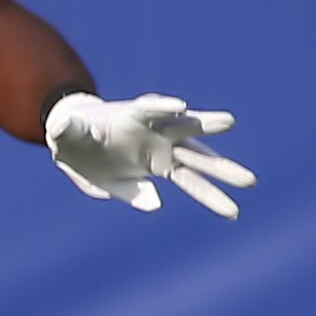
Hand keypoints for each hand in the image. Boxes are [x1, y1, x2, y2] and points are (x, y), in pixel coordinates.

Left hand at [44, 91, 254, 216]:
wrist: (76, 143)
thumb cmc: (72, 135)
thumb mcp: (65, 136)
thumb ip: (78, 140)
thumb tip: (105, 159)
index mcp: (129, 115)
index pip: (149, 109)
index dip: (163, 107)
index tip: (180, 107)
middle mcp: (153, 130)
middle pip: (183, 129)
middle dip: (206, 126)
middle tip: (230, 121)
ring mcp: (162, 149)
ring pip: (195, 160)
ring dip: (220, 172)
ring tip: (249, 182)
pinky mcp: (162, 167)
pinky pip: (188, 181)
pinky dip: (207, 194)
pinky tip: (227, 208)